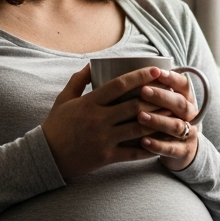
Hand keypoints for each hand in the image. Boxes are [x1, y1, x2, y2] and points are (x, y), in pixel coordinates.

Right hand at [41, 65, 167, 178]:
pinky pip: (133, 152)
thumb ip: (78, 81)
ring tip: (172, 114)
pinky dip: (149, 147)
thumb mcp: (63, 100)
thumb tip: (91, 64)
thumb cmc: (56, 126)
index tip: (156, 70)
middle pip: (134, 106)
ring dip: (158, 121)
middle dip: (156, 98)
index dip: (140, 76)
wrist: (47, 156)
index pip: (119, 85)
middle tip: (171, 92)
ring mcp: (104, 139)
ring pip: (138, 128)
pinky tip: (161, 142)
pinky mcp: (107, 156)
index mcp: (89, 103)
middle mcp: (98, 119)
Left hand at [135, 68, 200, 170]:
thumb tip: (133, 72)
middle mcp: (190, 115)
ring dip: (158, 120)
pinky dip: (157, 145)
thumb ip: (155, 91)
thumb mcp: (164, 104)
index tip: (158, 73)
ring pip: (176, 126)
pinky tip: (143, 141)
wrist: (180, 149)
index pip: (184, 85)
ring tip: (140, 116)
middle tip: (143, 91)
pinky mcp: (183, 151)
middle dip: (162, 97)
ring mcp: (188, 133)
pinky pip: (171, 148)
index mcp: (186, 99)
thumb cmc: (166, 119)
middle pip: (180, 104)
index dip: (172, 78)